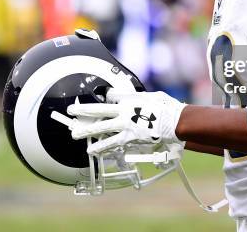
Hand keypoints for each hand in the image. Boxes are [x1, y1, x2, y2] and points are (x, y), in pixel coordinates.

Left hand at [67, 91, 185, 154]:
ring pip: (101, 127)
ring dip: (86, 130)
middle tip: (71, 110)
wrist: (175, 121)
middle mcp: (125, 110)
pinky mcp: (129, 137)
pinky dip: (101, 147)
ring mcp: (126, 124)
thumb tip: (135, 97)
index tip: (100, 98)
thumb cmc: (167, 107)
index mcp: (130, 98)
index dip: (103, 97)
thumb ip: (140, 97)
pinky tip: (91, 150)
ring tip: (74, 133)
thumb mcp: (153, 96)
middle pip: (99, 109)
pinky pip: (112, 142)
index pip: (111, 96)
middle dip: (83, 109)